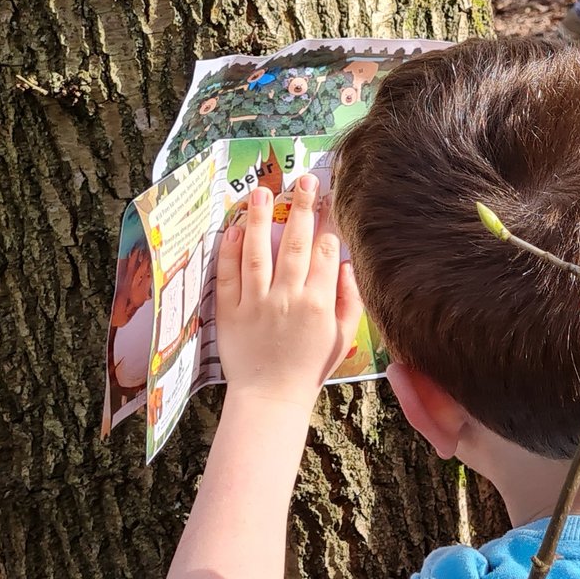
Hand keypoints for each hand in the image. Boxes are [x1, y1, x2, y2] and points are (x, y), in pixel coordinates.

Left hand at [214, 175, 361, 405]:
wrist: (271, 398)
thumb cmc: (309, 368)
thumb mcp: (342, 338)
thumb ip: (349, 300)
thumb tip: (346, 265)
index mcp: (319, 304)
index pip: (325, 253)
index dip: (328, 223)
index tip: (329, 200)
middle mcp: (288, 299)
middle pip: (296, 244)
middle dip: (302, 208)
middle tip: (303, 180)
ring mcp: (257, 304)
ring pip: (258, 252)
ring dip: (261, 219)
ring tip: (262, 192)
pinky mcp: (231, 312)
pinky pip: (229, 275)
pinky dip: (231, 249)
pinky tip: (234, 228)